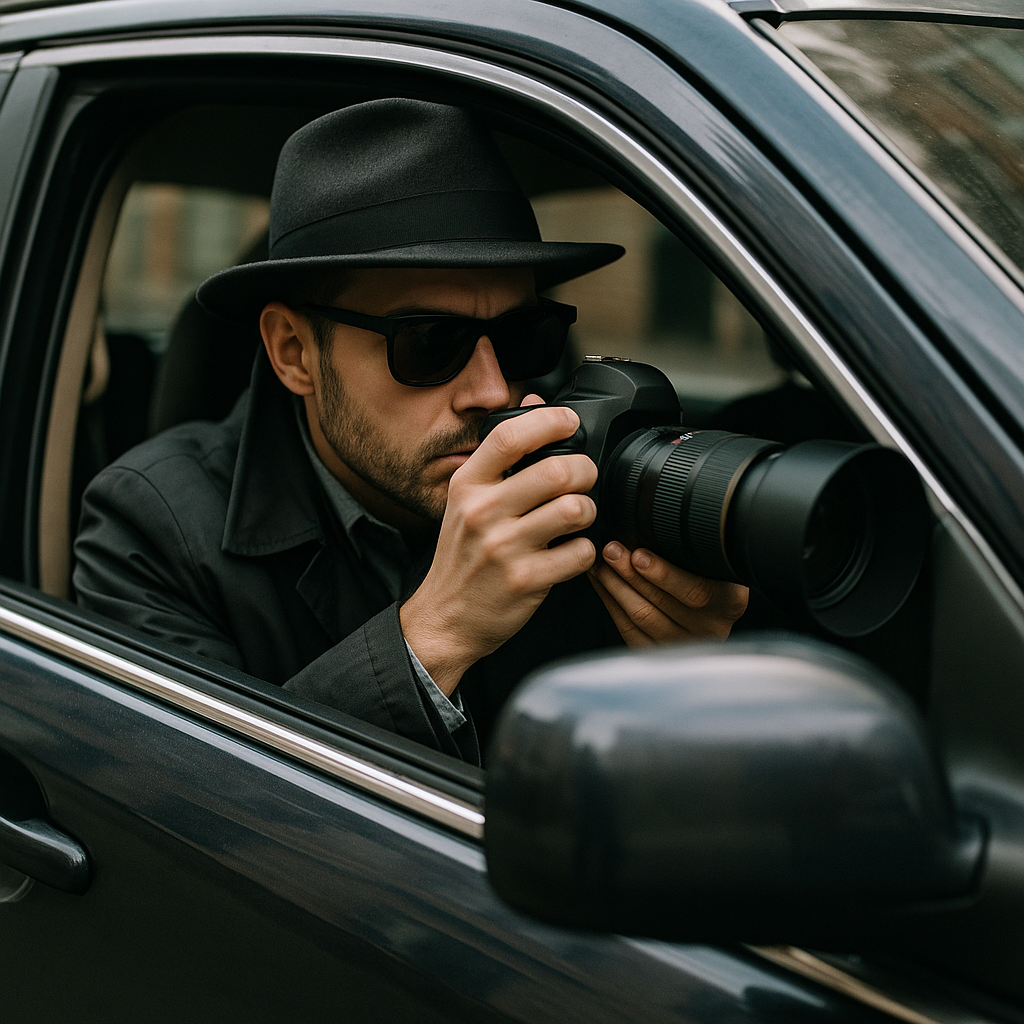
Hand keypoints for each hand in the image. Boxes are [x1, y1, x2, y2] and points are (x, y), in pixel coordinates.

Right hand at [401, 400, 597, 694]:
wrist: (445, 618)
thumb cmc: (462, 557)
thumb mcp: (466, 500)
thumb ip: (499, 454)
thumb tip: (533, 405)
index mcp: (467, 485)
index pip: (510, 436)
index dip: (549, 421)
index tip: (569, 422)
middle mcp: (483, 513)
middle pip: (556, 471)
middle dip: (584, 471)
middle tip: (583, 480)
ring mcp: (504, 548)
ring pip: (574, 509)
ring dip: (588, 510)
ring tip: (578, 517)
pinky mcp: (527, 580)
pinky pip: (580, 552)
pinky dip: (585, 551)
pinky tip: (571, 551)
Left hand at [589, 542, 747, 646]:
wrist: (713, 609)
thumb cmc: (714, 575)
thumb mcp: (717, 561)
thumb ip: (699, 549)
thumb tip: (659, 520)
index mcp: (730, 601)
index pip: (695, 590)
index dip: (663, 574)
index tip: (639, 554)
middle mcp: (710, 627)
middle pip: (660, 603)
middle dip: (629, 573)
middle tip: (611, 550)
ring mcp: (684, 643)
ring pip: (640, 616)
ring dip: (614, 586)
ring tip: (601, 563)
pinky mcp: (660, 651)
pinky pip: (629, 629)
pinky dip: (610, 602)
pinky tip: (602, 582)